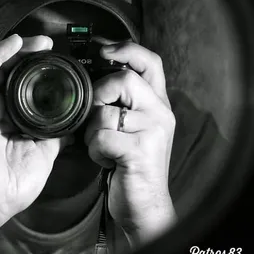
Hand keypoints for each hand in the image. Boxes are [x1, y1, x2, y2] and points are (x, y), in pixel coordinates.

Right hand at [0, 34, 68, 234]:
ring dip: (19, 48)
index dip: (39, 70)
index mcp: (11, 118)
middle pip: (12, 70)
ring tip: (41, 41)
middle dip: (31, 54)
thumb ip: (55, 134)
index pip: (23, 85)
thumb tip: (72, 124)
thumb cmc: (10, 183)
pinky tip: (16, 42)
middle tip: (50, 45)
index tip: (59, 63)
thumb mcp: (43, 153)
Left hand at [84, 41, 176, 244]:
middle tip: (96, 120)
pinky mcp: (141, 150)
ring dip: (92, 132)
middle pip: (122, 80)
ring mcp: (154, 130)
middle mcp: (160, 112)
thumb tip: (93, 81)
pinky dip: (94, 149)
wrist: (144, 204)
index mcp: (157, 103)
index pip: (150, 62)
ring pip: (105, 112)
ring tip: (102, 146)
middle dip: (98, 97)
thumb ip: (121, 103)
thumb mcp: (131, 127)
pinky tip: (105, 159)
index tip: (104, 50)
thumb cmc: (129, 161)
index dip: (127, 49)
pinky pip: (102, 137)